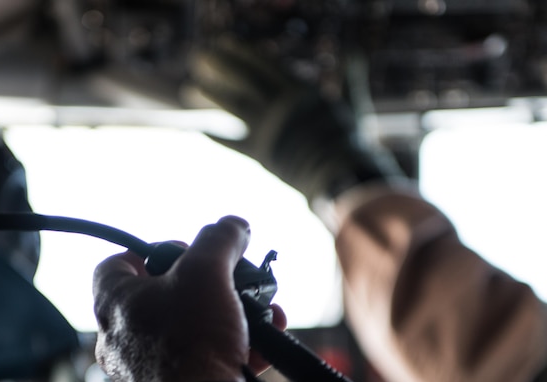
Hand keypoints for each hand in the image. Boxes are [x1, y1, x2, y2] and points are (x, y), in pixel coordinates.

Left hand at [93, 215, 285, 381]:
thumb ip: (220, 241)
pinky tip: (262, 353)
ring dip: (230, 322)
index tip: (187, 252)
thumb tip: (233, 226)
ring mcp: (145, 377)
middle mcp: (121, 342)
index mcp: (114, 305)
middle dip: (212, 290)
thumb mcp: (208, 273)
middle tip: (238, 287)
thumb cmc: (191, 344)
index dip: (152, 250)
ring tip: (264, 321)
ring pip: (190, 336)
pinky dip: (231, 356)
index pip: (117, 264)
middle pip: (166, 300)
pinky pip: (202, 369)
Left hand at [189, 39, 403, 206]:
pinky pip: (233, 143)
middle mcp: (279, 105)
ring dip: (210, 95)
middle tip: (200, 56)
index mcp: (299, 91)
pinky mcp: (261, 153)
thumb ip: (349, 77)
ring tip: (190, 87)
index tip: (226, 43)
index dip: (243, 53)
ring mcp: (268, 128)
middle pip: (243, 80)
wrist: (340, 173)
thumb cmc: (350, 141)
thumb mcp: (351, 103)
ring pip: (232, 106)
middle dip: (221, 66)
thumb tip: (356, 52)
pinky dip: (215, 137)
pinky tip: (197, 129)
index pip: (264, 65)